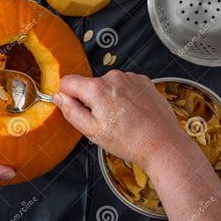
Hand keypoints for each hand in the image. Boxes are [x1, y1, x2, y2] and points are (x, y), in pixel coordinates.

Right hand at [54, 70, 220, 220]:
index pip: (68, 82)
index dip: (68, 96)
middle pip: (89, 84)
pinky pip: (124, 85)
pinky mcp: (143, 80)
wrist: (162, 143)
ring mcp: (130, 77)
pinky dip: (124, 96)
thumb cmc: (128, 141)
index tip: (78, 110)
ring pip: (107, 85)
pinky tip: (133, 113)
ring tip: (122, 119)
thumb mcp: (92, 131)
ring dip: (109, 98)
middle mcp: (113, 77)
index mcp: (97, 88)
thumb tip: (58, 96)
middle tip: (105, 121)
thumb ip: (71, 111)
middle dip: (92, 100)